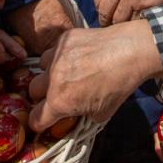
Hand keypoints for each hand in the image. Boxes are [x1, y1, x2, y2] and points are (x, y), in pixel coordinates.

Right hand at [28, 20, 162, 131]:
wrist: (129, 51)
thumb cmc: (118, 85)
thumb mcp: (102, 113)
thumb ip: (82, 117)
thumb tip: (76, 115)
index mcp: (59, 101)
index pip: (36, 119)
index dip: (40, 123)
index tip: (45, 122)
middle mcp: (52, 79)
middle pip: (33, 91)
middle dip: (43, 96)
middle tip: (58, 95)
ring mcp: (56, 56)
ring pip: (41, 68)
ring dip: (49, 73)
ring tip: (66, 73)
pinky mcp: (63, 39)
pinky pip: (54, 50)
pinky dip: (60, 55)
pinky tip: (76, 56)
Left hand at [94, 0, 162, 25]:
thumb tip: (108, 0)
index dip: (102, 10)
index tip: (107, 16)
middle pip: (104, 11)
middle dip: (108, 21)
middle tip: (113, 28)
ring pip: (118, 19)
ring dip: (122, 25)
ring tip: (126, 28)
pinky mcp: (143, 4)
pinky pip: (132, 21)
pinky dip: (134, 24)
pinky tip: (139, 23)